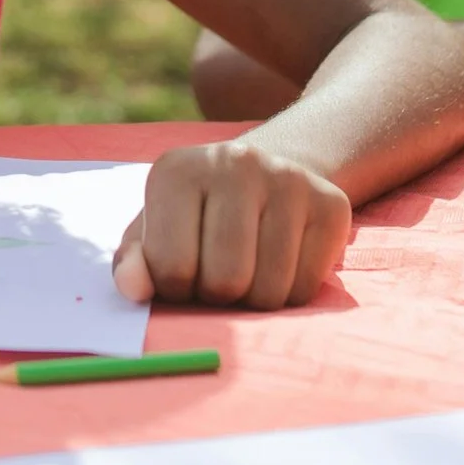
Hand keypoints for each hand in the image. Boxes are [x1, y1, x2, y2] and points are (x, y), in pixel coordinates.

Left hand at [109, 141, 350, 308]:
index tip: (183, 273)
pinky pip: (306, 288)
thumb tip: (133, 288)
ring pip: (268, 291)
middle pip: (225, 281)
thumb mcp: (155, 229)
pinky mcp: (330, 203)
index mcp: (178, 170)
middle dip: (218, 297)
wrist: (265, 174)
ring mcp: (288, 179)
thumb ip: (135, 261)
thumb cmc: (198, 215)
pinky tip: (281, 264)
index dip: (176, 289)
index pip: (171, 267)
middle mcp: (235, 163)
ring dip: (254, 301)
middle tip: (220, 274)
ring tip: (249, 269)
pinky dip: (289, 295)